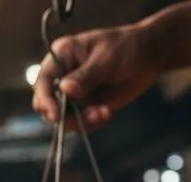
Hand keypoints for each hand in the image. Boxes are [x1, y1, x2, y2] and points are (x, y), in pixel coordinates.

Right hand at [32, 25, 156, 130]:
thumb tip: (65, 90)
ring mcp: (74, 94)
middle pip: (47, 105)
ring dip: (82, 122)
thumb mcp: (105, 59)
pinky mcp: (87, 107)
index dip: (45, 100)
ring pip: (64, 118)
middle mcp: (63, 76)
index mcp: (62, 57)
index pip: (43, 82)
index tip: (56, 115)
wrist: (147, 58)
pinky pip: (80, 123)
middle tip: (87, 116)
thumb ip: (85, 76)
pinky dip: (92, 124)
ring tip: (104, 113)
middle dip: (64, 116)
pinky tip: (107, 113)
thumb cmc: (125, 48)